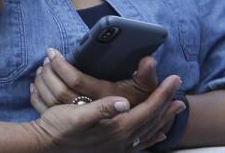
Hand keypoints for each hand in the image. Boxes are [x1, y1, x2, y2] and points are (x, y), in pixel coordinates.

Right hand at [29, 74, 182, 151]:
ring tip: (173, 110)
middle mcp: (122, 140)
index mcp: (117, 129)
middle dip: (166, 105)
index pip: (147, 109)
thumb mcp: (77, 115)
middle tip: (179, 92)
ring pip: (148, 132)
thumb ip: (102, 109)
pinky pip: (139, 142)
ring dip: (162, 119)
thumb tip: (123, 102)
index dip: (162, 94)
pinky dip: (150, 136)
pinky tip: (152, 135)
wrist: (45, 146)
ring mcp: (117, 147)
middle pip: (152, 120)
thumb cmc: (59, 128)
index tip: (173, 78)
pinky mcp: (110, 149)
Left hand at [32, 49, 158, 113]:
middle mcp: (87, 110)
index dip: (61, 65)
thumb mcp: (144, 89)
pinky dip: (36, 95)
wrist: (128, 129)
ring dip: (42, 81)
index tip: (52, 52)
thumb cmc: (136, 103)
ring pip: (49, 99)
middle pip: (58, 90)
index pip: (75, 80)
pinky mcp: (66, 122)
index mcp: (101, 97)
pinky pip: (44, 109)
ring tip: (41, 67)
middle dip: (49, 71)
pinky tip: (35, 84)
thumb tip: (148, 59)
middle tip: (46, 58)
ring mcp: (75, 118)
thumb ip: (146, 75)